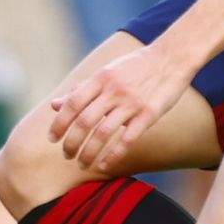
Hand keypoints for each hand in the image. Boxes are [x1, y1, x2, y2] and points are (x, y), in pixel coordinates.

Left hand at [46, 40, 192, 173]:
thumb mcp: (105, 73)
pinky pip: (128, 138)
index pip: (72, 104)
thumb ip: (80, 90)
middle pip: (84, 121)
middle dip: (72, 142)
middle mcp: (113, 90)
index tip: (52, 139)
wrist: (171, 57)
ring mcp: (131, 102)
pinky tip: (105, 165)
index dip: (59, 123)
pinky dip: (114, 155)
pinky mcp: (149, 114)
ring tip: (83, 164)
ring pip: (103, 132)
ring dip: (89, 152)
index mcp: (100, 79)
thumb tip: (54, 105)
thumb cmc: (135, 67)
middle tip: (67, 155)